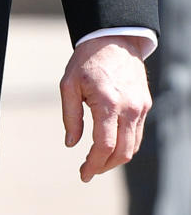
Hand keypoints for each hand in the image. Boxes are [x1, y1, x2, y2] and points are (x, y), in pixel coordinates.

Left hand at [59, 35, 150, 181]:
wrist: (114, 40)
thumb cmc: (87, 61)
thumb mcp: (68, 86)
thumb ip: (70, 117)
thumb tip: (71, 144)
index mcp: (108, 103)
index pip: (105, 145)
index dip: (94, 164)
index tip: (83, 174)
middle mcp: (129, 108)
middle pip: (123, 151)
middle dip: (104, 166)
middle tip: (88, 171)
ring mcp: (141, 107)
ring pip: (133, 146)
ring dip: (116, 159)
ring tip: (97, 161)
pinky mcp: (145, 105)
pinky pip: (137, 133)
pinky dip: (125, 145)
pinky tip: (110, 147)